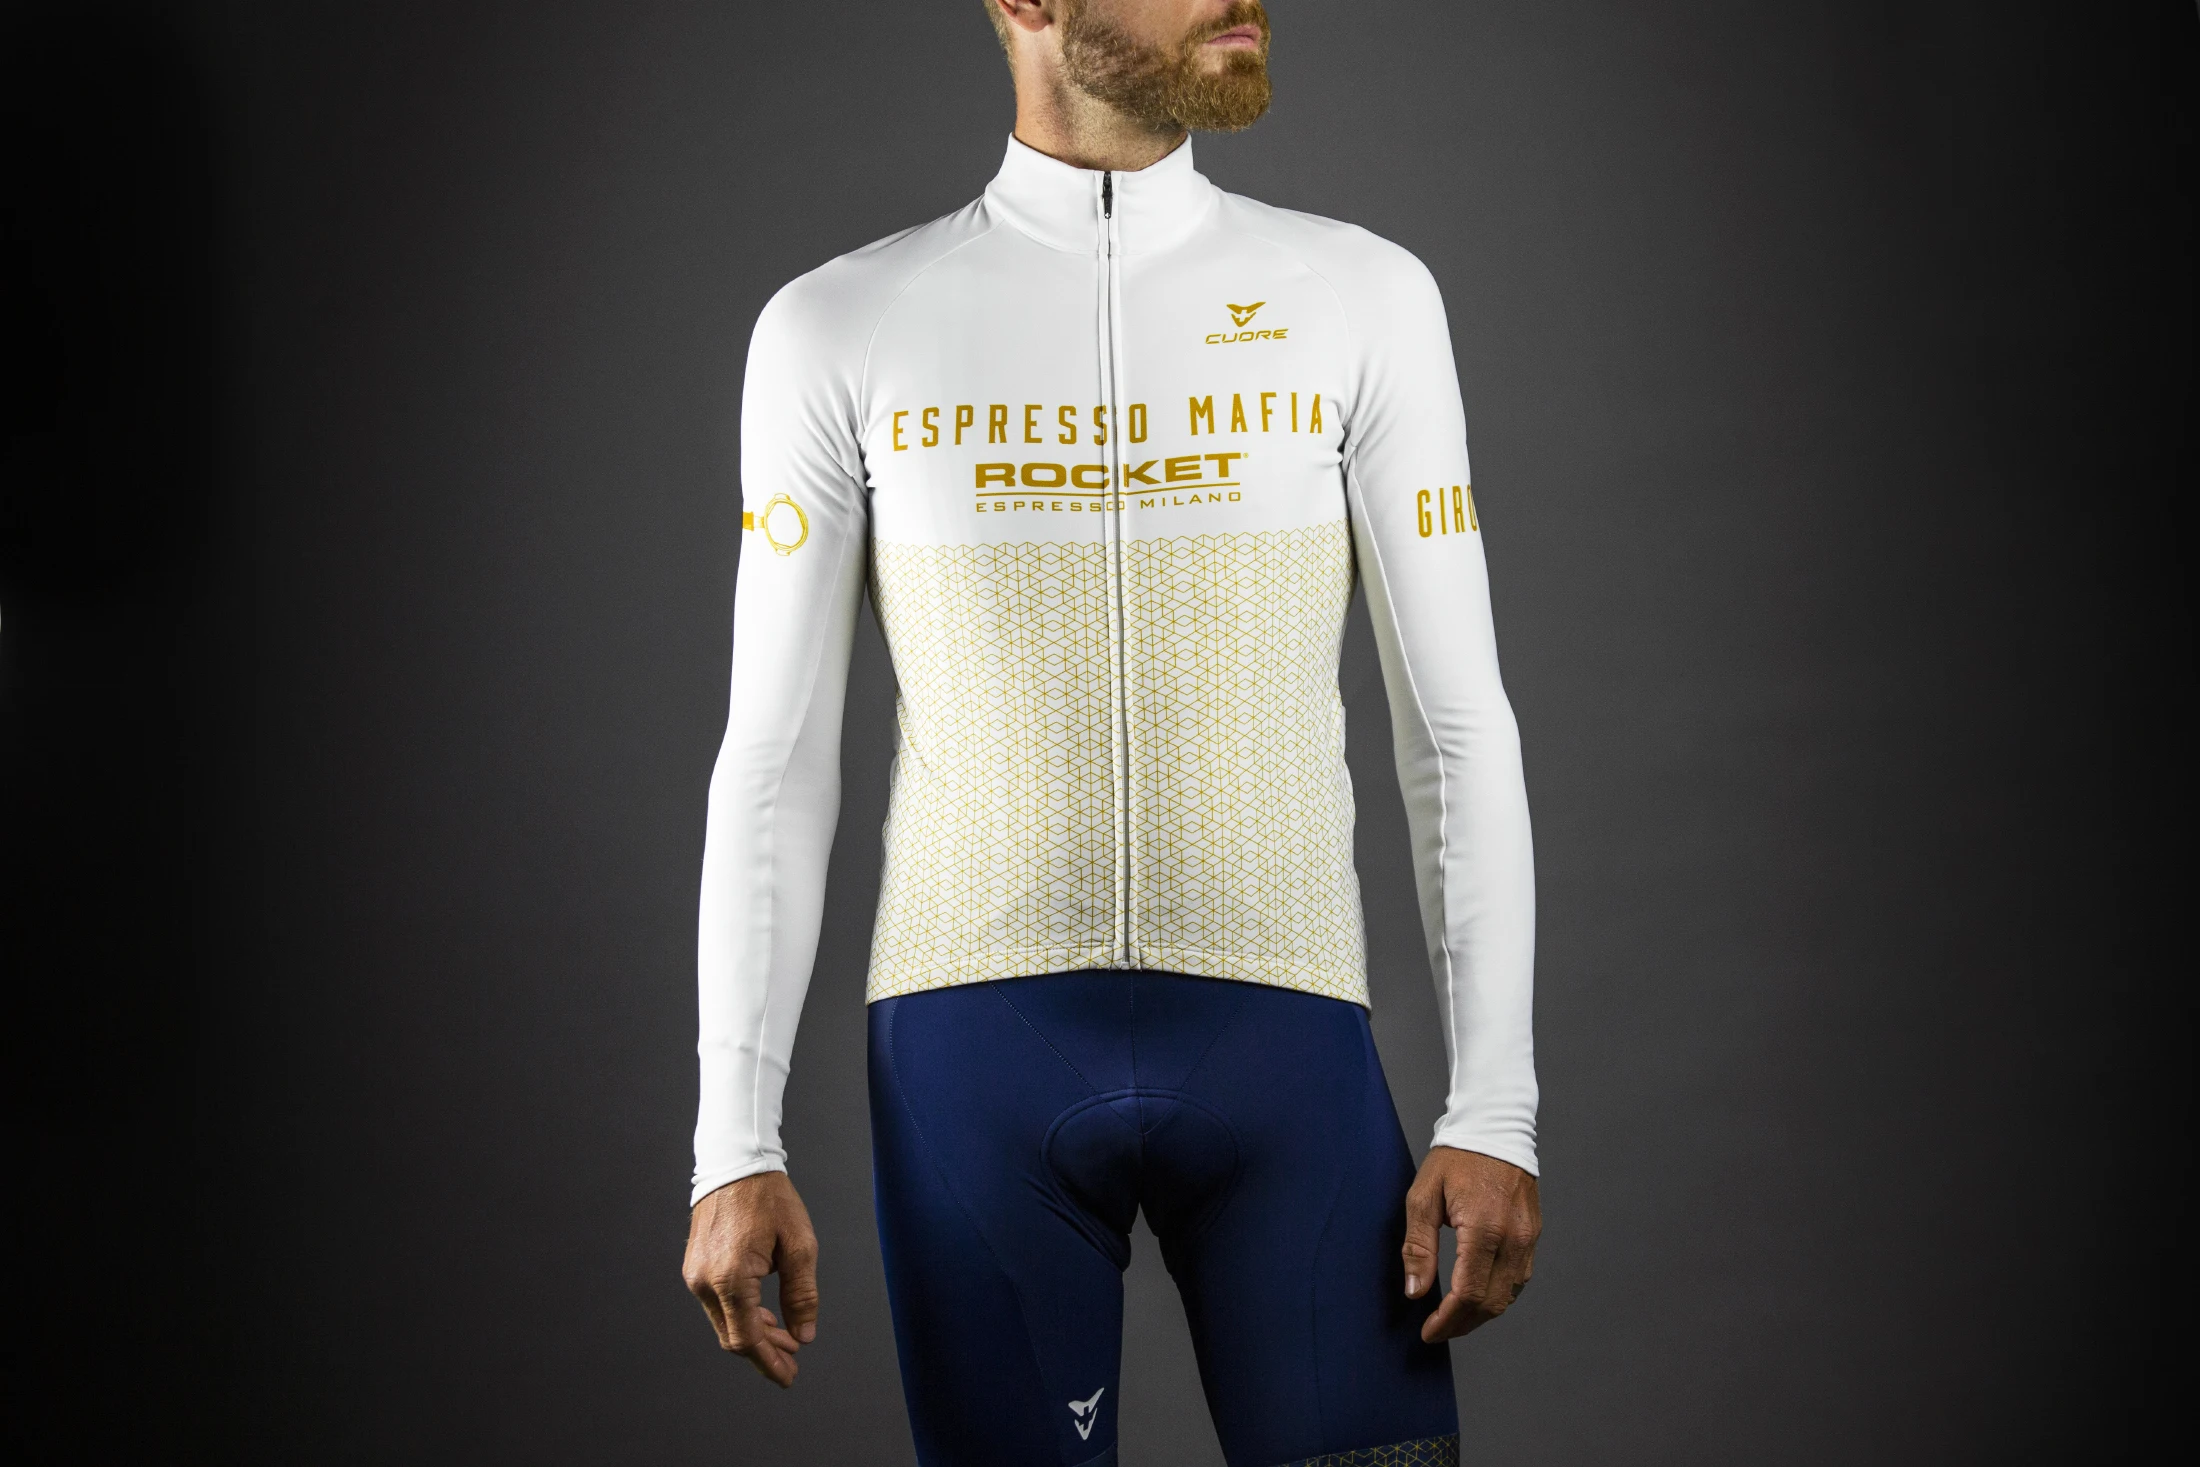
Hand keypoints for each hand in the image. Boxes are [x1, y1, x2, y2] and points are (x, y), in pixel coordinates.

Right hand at [682, 1171, 819, 1386]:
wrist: (735, 1163)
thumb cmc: (769, 1198)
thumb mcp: (799, 1245)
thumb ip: (802, 1294)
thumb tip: (803, 1335)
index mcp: (731, 1278)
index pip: (748, 1339)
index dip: (770, 1363)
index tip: (789, 1377)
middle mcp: (705, 1281)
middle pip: (733, 1337)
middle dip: (765, 1353)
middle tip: (793, 1359)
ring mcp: (695, 1275)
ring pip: (724, 1322)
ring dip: (753, 1334)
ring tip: (784, 1337)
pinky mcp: (694, 1267)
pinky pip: (716, 1304)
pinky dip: (740, 1315)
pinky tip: (763, 1316)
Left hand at [1401, 1146, 1540, 1341]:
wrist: (1494, 1129)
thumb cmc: (1455, 1159)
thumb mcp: (1423, 1197)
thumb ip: (1418, 1247)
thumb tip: (1416, 1292)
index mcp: (1484, 1228)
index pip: (1468, 1294)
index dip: (1447, 1321)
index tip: (1428, 1332)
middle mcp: (1513, 1238)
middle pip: (1491, 1303)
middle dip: (1463, 1325)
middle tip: (1438, 1331)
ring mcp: (1528, 1238)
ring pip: (1509, 1296)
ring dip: (1481, 1315)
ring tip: (1454, 1319)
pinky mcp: (1533, 1235)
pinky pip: (1519, 1279)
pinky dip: (1498, 1295)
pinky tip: (1477, 1296)